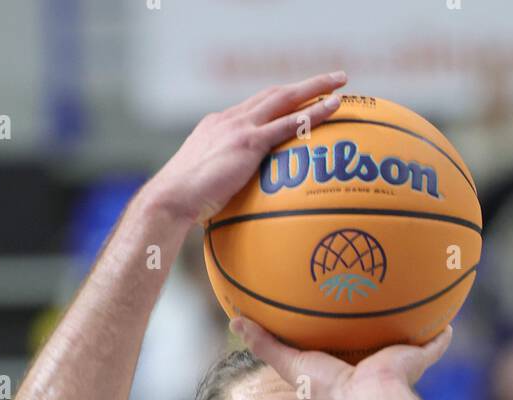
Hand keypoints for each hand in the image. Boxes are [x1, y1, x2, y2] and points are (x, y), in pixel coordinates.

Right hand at [151, 72, 347, 226]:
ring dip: (314, 88)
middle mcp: (229, 119)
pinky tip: (333, 108)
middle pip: (273, 94)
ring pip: (284, 98)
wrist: (172, 197)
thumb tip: (228, 207)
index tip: (296, 98)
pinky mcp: (248, 142)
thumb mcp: (204, 186)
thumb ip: (221, 185)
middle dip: (302, 85)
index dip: (277, 101)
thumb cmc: (183, 204)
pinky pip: (288, 123)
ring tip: (340, 82)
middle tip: (330, 79)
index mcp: (217, 126)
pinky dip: (312, 113)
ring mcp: (239, 127)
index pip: (253, 107)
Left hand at [230, 315, 453, 399]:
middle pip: (372, 334)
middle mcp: (369, 361)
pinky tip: (449, 318)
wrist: (368, 399)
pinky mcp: (416, 358)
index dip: (335, 322)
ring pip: (403, 336)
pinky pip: (434, 343)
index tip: (332, 301)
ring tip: (413, 294)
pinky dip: (442, 335)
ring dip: (409, 321)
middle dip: (374, 318)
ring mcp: (395, 362)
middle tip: (373, 293)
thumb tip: (235, 320)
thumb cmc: (329, 387)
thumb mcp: (290, 362)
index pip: (337, 338)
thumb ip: (265, 343)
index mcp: (342, 363)